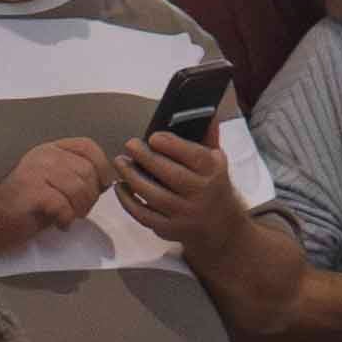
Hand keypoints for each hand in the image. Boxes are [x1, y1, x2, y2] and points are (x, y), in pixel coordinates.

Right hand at [0, 134, 112, 244]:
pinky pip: (64, 205)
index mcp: (50, 149)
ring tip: (69, 217)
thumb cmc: (27, 206)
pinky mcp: (32, 190)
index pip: (87, 146)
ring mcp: (36, 171)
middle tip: (79, 211)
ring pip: (78, 188)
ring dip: (80, 208)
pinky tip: (59, 224)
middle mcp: (43, 155)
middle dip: (90, 196)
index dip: (102, 166)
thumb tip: (107, 180)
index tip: (102, 185)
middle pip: (86, 171)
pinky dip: (66, 219)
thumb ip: (77, 175)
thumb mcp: (55, 182)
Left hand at [111, 126, 254, 251]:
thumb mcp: (217, 160)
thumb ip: (208, 137)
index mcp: (213, 172)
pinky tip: (120, 186)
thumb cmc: (212, 183)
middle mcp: (200, 194)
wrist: (220, 226)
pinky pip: (143, 215)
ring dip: (132, 177)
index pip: (193, 156)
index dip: (171, 145)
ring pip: (153, 195)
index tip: (153, 137)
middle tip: (130, 144)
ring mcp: (184, 214)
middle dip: (146, 157)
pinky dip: (128, 200)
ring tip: (120, 161)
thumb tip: (206, 111)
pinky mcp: (169, 229)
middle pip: (169, 174)